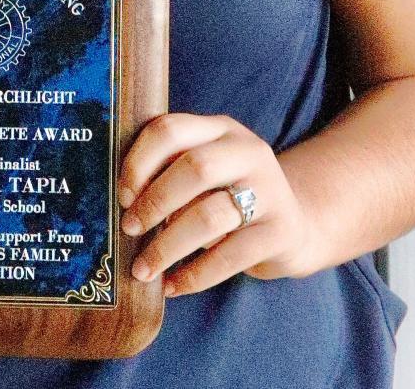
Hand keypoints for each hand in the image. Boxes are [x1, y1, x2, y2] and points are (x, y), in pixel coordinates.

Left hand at [118, 113, 320, 296]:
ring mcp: (270, 191)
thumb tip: (119, 201)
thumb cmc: (228, 194)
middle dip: (154, 202)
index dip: (140, 161)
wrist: (295, 222)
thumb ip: (171, 170)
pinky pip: (230, 257)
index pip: (172, 129)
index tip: (123, 195)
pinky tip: (171, 286)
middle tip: (128, 228)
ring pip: (210, 215)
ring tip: (143, 269)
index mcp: (220, 129)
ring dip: (168, 245)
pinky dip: (194, 275)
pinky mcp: (280, 232)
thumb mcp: (206, 169)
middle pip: (194, 168)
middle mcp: (248, 152)